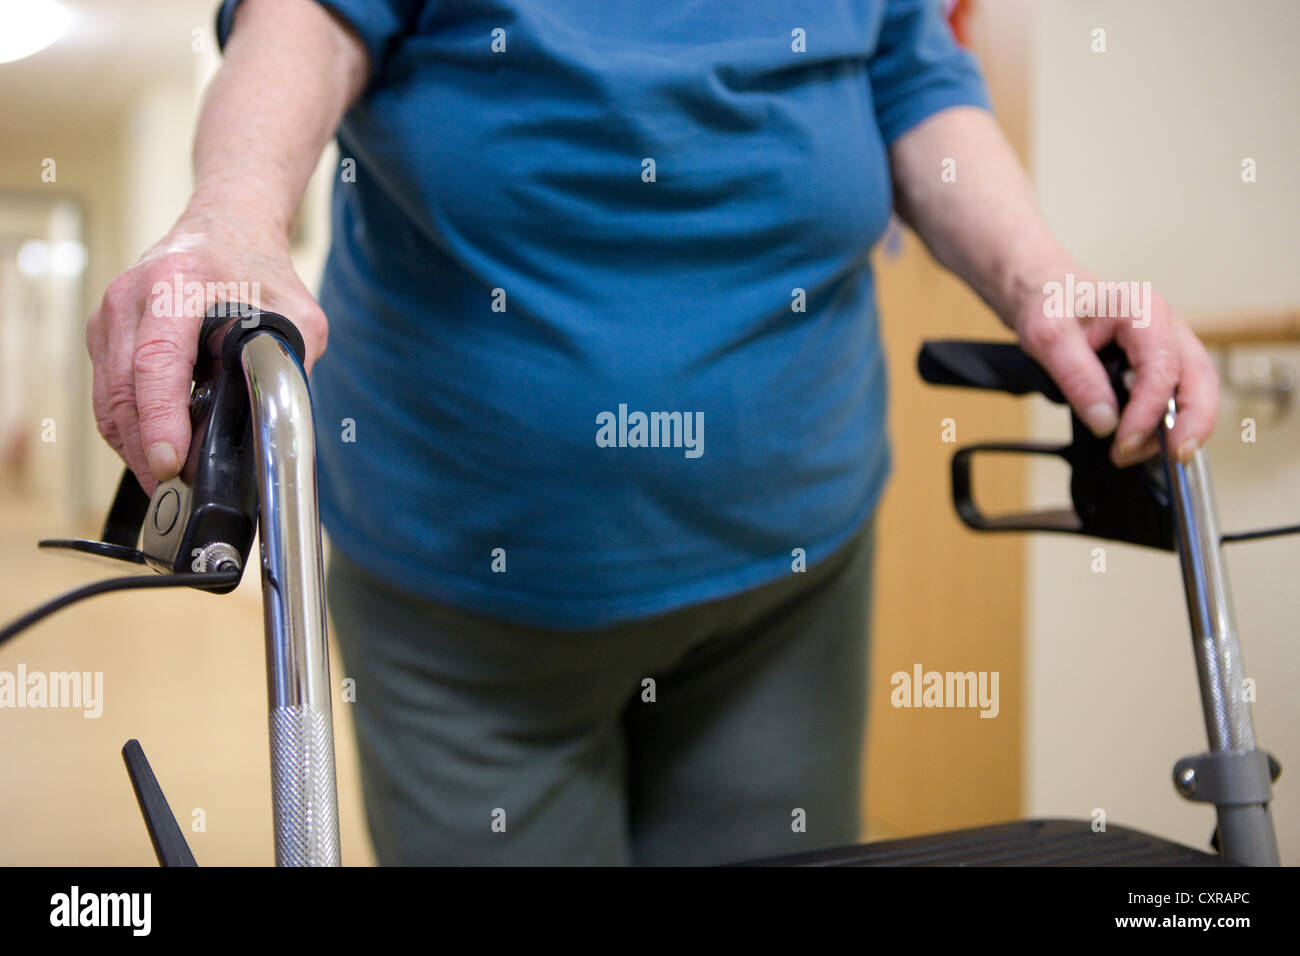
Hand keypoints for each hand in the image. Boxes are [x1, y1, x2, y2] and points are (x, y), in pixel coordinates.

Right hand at [86, 208, 327, 494]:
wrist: (226, 228)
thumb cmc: (261, 272)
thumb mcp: (300, 315)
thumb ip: (293, 364)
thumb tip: (282, 422)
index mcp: (178, 284)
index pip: (157, 361)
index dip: (161, 417)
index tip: (170, 460)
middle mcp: (133, 297)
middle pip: (124, 390)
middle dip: (146, 448)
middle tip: (174, 488)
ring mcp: (111, 315)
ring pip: (109, 399)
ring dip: (134, 445)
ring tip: (167, 480)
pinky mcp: (105, 333)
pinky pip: (108, 393)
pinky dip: (128, 427)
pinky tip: (156, 447)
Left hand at [1009, 264, 1218, 467]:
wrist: (1046, 292)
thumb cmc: (1050, 304)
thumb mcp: (1048, 337)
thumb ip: (1077, 377)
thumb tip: (1106, 421)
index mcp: (1143, 310)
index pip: (1162, 369)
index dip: (1148, 412)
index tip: (1124, 442)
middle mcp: (1166, 326)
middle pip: (1200, 378)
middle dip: (1192, 424)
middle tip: (1172, 458)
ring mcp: (1169, 344)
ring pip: (1196, 389)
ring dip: (1177, 427)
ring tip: (1135, 452)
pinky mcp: (1162, 362)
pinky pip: (1178, 394)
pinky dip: (1166, 421)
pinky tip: (1142, 440)